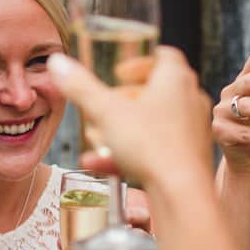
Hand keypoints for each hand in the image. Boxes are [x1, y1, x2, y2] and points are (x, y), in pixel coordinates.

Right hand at [48, 47, 212, 194]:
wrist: (182, 193)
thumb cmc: (150, 145)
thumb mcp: (106, 112)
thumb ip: (80, 86)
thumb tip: (57, 61)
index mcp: (176, 80)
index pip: (165, 57)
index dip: (139, 62)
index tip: (119, 73)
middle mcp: (190, 101)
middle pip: (159, 90)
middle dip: (127, 97)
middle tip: (107, 103)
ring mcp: (192, 130)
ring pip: (155, 122)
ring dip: (124, 127)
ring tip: (97, 136)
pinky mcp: (190, 157)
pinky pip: (157, 149)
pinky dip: (130, 153)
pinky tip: (98, 165)